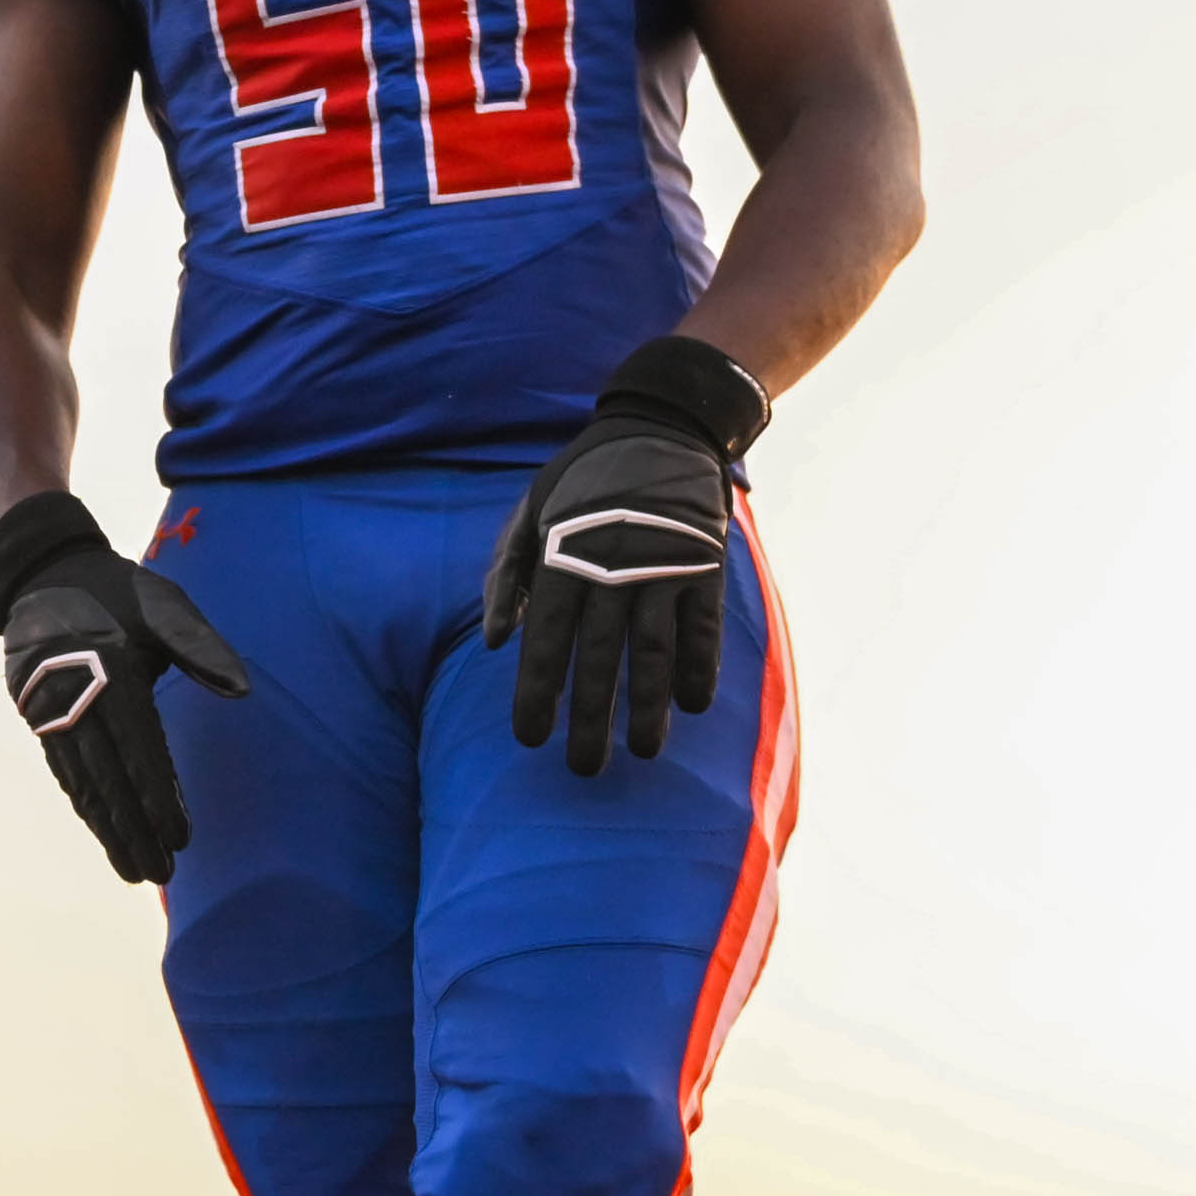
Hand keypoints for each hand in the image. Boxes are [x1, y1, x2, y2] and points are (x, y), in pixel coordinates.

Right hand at [0, 493, 249, 881]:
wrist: (44, 570)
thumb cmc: (117, 589)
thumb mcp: (164, 604)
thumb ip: (201, 647)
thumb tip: (243, 692)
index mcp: (110, 672)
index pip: (140, 750)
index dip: (161, 797)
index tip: (181, 837)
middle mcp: (74, 698)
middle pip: (109, 780)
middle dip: (135, 831)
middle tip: (160, 875)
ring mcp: (49, 711)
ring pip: (83, 783)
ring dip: (108, 831)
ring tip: (134, 871)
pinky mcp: (37, 717)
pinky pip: (65, 771)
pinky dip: (86, 805)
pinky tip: (104, 832)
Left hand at [485, 336, 765, 774]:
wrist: (662, 427)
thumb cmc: (582, 479)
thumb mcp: (531, 509)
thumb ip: (507, 574)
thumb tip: (490, 643)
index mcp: (564, 554)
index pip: (547, 638)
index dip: (538, 691)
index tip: (529, 738)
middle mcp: (613, 565)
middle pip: (601, 657)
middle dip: (591, 717)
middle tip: (582, 768)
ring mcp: (664, 567)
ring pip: (655, 650)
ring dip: (649, 706)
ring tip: (643, 752)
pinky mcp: (705, 567)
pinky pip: (704, 627)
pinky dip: (700, 666)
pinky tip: (692, 704)